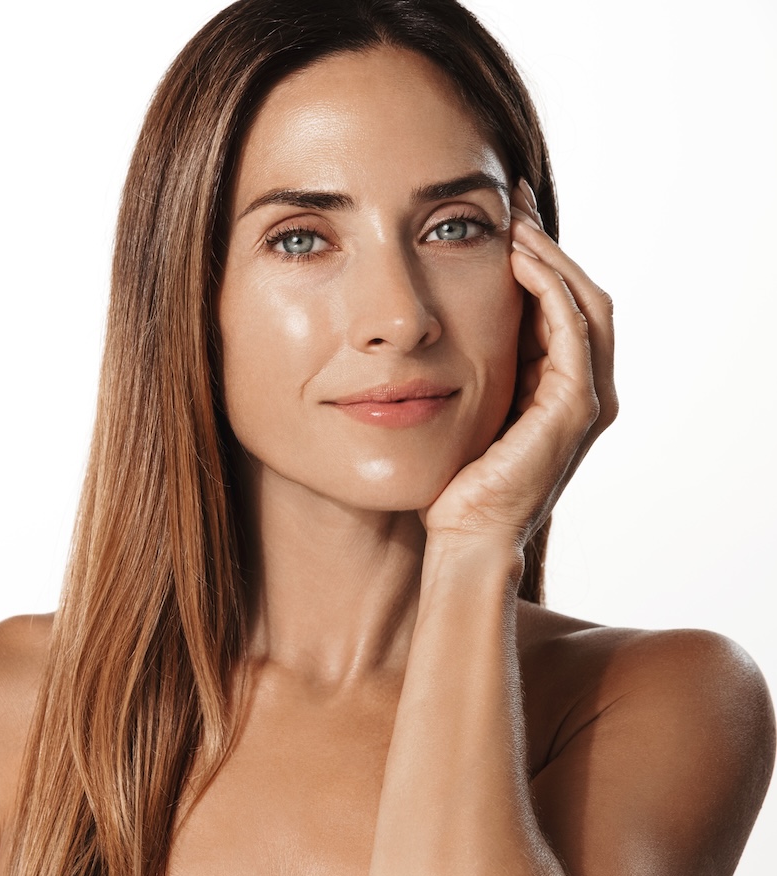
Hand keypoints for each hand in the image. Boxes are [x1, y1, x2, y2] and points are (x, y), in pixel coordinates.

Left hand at [422, 179, 617, 544]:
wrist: (459, 538)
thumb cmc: (449, 482)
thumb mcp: (459, 407)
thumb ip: (467, 365)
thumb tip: (427, 319)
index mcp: (557, 387)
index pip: (559, 303)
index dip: (535, 256)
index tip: (500, 215)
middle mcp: (583, 390)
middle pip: (580, 293)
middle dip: (546, 243)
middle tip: (511, 199)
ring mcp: (585, 400)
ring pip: (583, 302)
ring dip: (550, 256)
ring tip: (513, 219)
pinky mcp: (573, 409)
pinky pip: (570, 329)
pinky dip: (549, 288)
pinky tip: (517, 258)